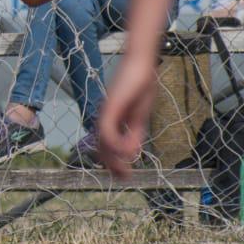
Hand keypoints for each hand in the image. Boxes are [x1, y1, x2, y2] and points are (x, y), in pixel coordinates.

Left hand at [97, 53, 156, 177]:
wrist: (141, 63)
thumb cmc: (141, 86)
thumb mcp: (139, 116)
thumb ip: (134, 134)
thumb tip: (132, 154)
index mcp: (111, 120)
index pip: (106, 146)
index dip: (113, 163)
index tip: (124, 176)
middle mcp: (105, 117)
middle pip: (102, 147)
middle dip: (112, 165)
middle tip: (123, 179)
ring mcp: (106, 112)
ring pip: (103, 141)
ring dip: (113, 158)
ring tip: (124, 171)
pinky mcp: (111, 106)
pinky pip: (107, 128)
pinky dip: (115, 143)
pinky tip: (125, 152)